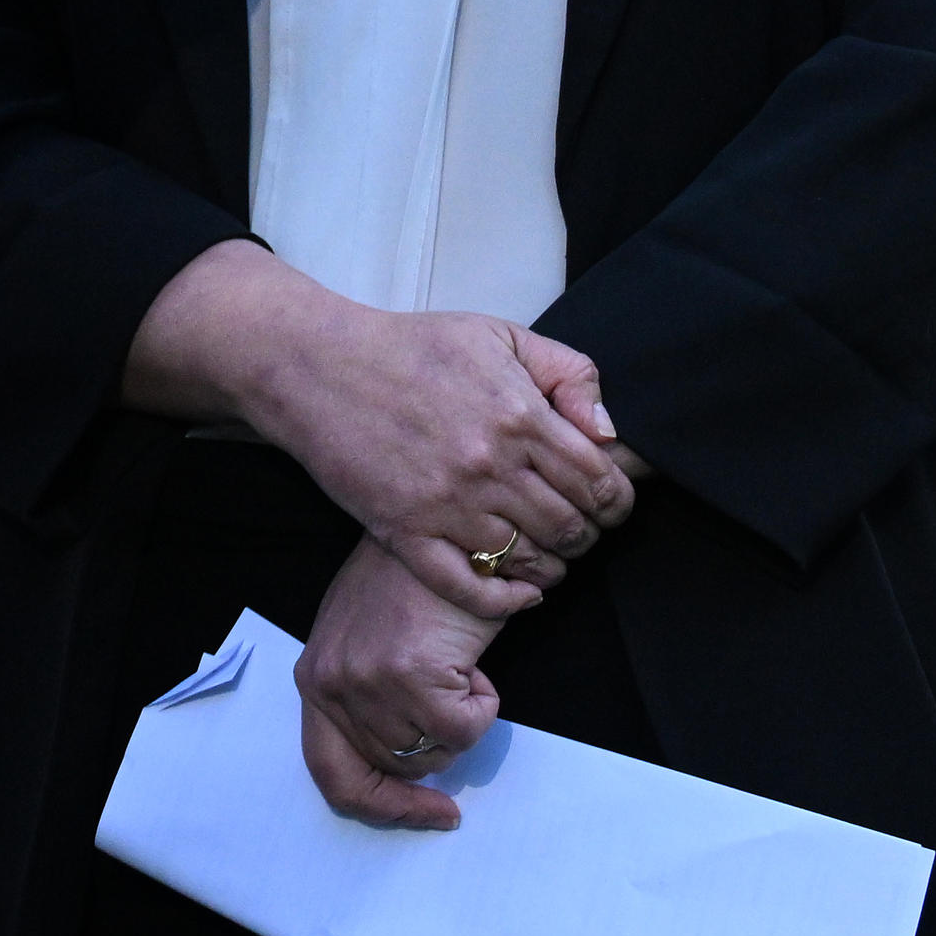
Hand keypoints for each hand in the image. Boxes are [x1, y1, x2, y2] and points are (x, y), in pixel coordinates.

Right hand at [127, 243, 634, 616]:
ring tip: (545, 553)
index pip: (600, 480)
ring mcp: (448, 503)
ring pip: (530, 561)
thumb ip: (568, 373)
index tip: (610, 504)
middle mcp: (490, 464)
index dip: (617, 500)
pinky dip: (506, 600)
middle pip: (571, 527)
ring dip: (551, 566)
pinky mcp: (407, 532)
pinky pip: (471, 588)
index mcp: (519, 414)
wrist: (318, 365)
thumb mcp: (498, 335)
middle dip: (588, 534)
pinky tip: (519, 593)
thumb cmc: (409, 348)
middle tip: (578, 529)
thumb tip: (607, 431)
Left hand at [293, 536, 512, 829]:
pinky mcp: (408, 675)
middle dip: (438, 747)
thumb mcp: (367, 644)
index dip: (384, 807)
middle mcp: (330, 685)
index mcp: (314, 680)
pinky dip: (484, 704)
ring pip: (436, 752)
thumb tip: (404, 766)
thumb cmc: (412, 583)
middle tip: (459, 704)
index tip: (435, 813)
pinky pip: (465, 729)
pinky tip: (471, 661)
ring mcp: (366, 682)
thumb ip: (369, 701)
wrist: (443, 533)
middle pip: (394, 769)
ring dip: (462, 718)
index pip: (333, 776)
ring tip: (456, 664)